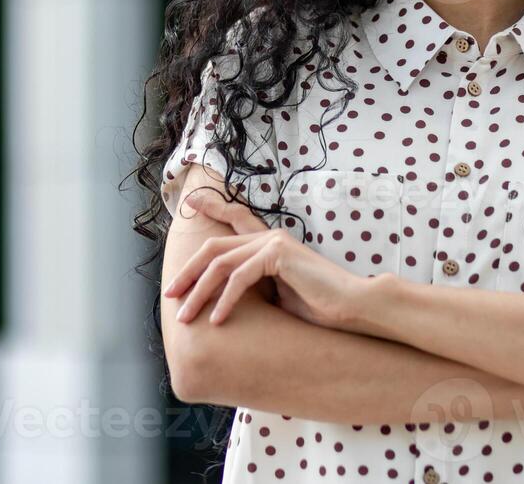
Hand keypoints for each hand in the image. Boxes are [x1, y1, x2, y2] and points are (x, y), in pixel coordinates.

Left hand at [162, 189, 365, 327]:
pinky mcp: (278, 255)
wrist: (353, 306)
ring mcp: (273, 242)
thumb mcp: (279, 296)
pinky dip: (225, 300)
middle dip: (188, 272)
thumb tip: (226, 301)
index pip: (235, 217)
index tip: (190, 202)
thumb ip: (256, 289)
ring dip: (199, 292)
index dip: (211, 206)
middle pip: (214, 248)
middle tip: (170, 294)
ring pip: (221, 264)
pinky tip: (217, 320)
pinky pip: (240, 278)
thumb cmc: (320, 307)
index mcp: (269, 242)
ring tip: (186, 317)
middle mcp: (268, 236)